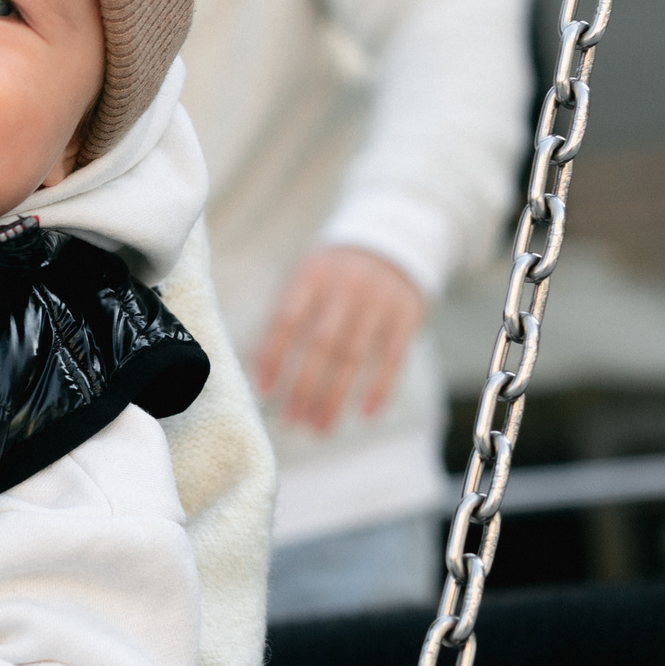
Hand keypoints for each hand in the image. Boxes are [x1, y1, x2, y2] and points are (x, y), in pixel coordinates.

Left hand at [249, 245, 426, 432]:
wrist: (390, 239)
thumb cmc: (333, 272)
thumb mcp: (306, 275)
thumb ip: (285, 312)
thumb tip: (258, 368)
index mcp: (311, 274)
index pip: (286, 320)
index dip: (272, 356)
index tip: (263, 390)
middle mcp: (345, 286)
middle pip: (321, 345)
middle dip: (304, 387)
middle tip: (292, 421)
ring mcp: (378, 300)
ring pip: (354, 356)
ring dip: (335, 396)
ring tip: (320, 426)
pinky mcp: (406, 314)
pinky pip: (392, 357)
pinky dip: (380, 387)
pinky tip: (366, 413)